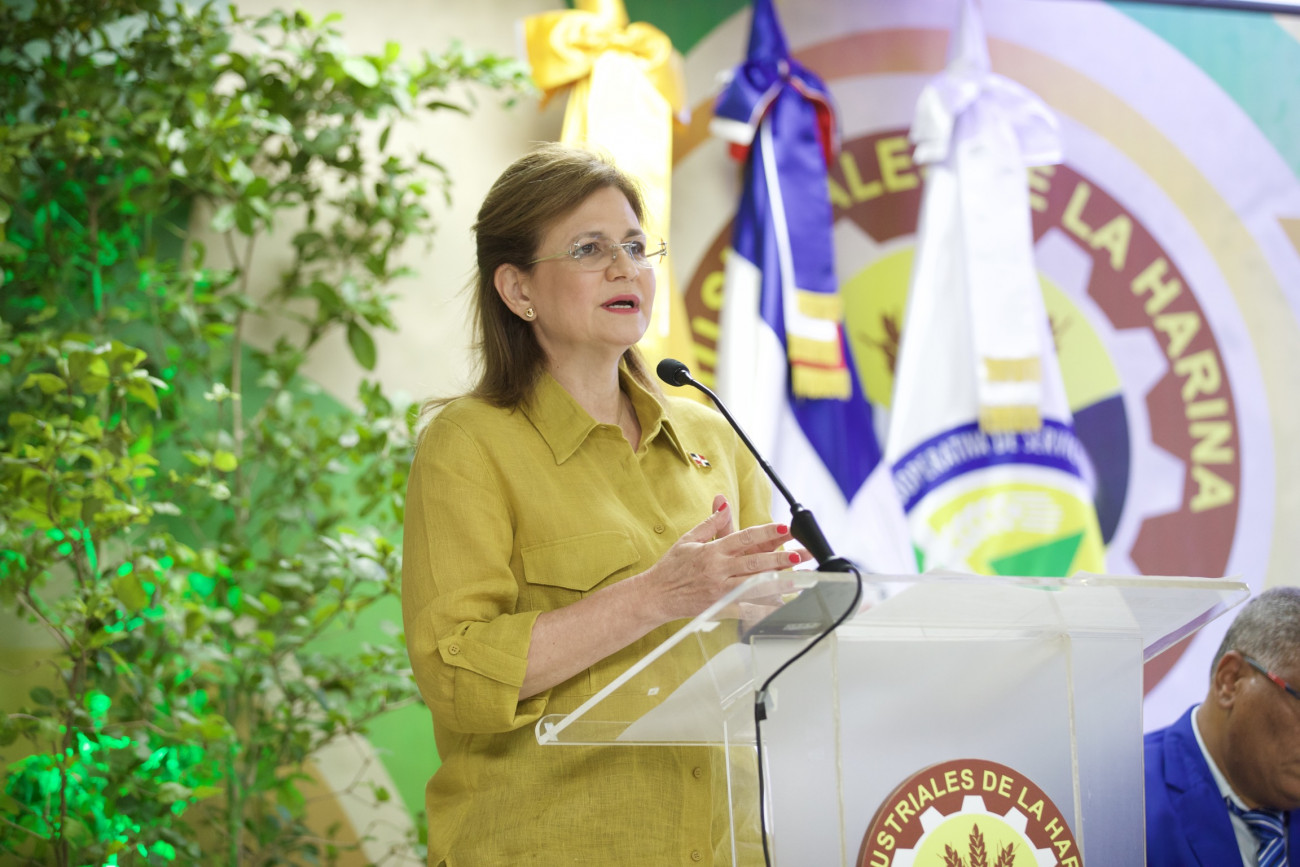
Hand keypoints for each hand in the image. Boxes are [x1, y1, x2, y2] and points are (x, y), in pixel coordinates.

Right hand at [636, 497, 809, 624]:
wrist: (655, 596)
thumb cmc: (671, 567)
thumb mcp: (688, 540)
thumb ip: (710, 523)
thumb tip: (724, 504)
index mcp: (712, 552)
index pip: (743, 538)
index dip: (766, 532)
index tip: (784, 527)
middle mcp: (718, 571)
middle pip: (754, 563)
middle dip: (779, 559)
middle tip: (800, 555)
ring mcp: (720, 591)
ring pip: (754, 586)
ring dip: (778, 583)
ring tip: (800, 579)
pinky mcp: (720, 608)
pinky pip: (745, 609)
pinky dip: (763, 608)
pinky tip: (781, 605)